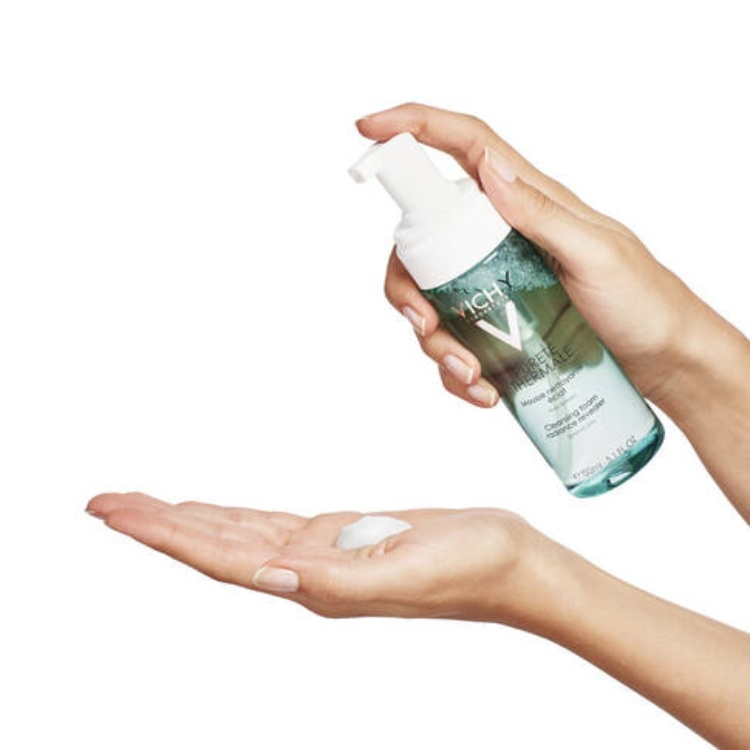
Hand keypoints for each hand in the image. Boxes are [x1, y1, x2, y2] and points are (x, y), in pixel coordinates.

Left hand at [86, 492, 559, 626]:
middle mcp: (307, 573)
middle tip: (102, 502)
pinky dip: (231, 516)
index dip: (163, 534)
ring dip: (186, 520)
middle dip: (157, 524)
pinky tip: (213, 512)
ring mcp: (322, 555)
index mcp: (315, 583)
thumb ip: (336, 579)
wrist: (508, 561)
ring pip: (236, 534)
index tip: (112, 511)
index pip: (219, 556)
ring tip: (142, 505)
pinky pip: (269, 524)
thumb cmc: (470, 566)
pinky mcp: (340, 536)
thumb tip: (269, 576)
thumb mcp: (409, 569)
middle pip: (214, 545)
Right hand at [360, 103, 703, 407]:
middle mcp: (498, 239)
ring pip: (430, 302)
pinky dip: (457, 374)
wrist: (662, 360)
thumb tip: (488, 168)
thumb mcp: (596, 253)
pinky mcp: (497, 326)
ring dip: (436, 346)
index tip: (368, 129)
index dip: (412, 128)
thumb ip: (541, 213)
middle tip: (425, 326)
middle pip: (422, 245)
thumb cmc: (643, 300)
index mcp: (524, 201)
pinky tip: (485, 394)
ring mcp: (493, 284)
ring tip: (473, 379)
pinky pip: (455, 344)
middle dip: (407, 290)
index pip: (462, 147)